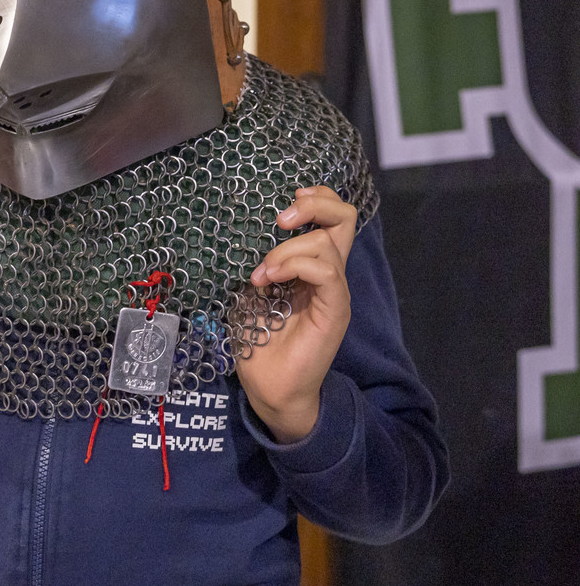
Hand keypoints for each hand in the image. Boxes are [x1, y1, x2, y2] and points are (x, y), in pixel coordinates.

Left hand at [235, 186, 358, 442]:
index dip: (313, 198)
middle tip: (280, 219)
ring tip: (261, 273)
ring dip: (287, 248)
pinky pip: (327, 273)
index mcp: (312, 265)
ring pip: (328, 242)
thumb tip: (239, 232)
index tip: (281, 206)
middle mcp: (329, 273)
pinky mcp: (335, 310)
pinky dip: (295, 266)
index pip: (331, 217)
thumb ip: (257, 261)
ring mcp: (334, 291)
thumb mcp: (251, 291)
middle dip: (313, 205)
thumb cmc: (259, 340)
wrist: (270, 387)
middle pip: (345, 218)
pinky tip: (268, 280)